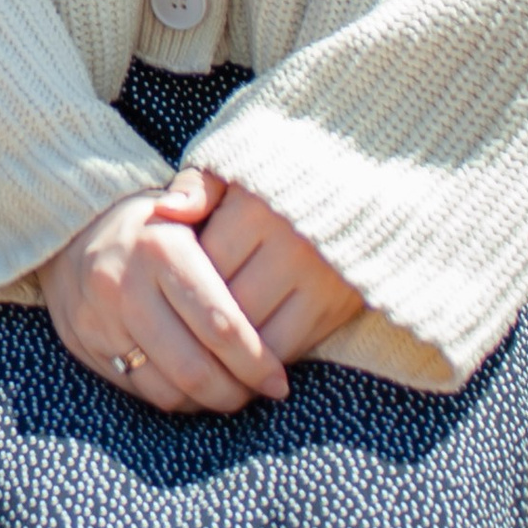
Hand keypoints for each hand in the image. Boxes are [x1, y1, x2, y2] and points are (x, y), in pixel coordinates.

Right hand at [40, 173, 289, 415]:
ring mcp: (98, 319)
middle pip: (194, 367)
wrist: (69, 228)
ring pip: (165, 388)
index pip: (220, 324)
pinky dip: (171, 398)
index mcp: (161, 249)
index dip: (256, 362)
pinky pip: (136, 390)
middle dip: (234, 391)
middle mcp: (124, 285)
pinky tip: (191, 387)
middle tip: (257, 393)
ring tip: (228, 392)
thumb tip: (260, 215)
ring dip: (204, 402)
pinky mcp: (82, 343)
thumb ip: (219, 203)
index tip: (279, 380)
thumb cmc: (151, 222)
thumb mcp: (185, 200)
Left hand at [185, 175, 361, 365]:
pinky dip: (265, 357)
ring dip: (232, 349)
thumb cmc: (281, 184)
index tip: (174, 291)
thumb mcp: (238, 170)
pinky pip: (290, 346)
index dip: (185, 284)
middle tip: (184, 332)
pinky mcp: (337, 305)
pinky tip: (248, 354)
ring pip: (257, 334)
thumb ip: (199, 187)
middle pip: (229, 305)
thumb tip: (165, 210)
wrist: (361, 193)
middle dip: (203, 323)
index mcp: (256, 211)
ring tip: (211, 351)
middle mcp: (289, 246)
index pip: (205, 266)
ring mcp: (317, 279)